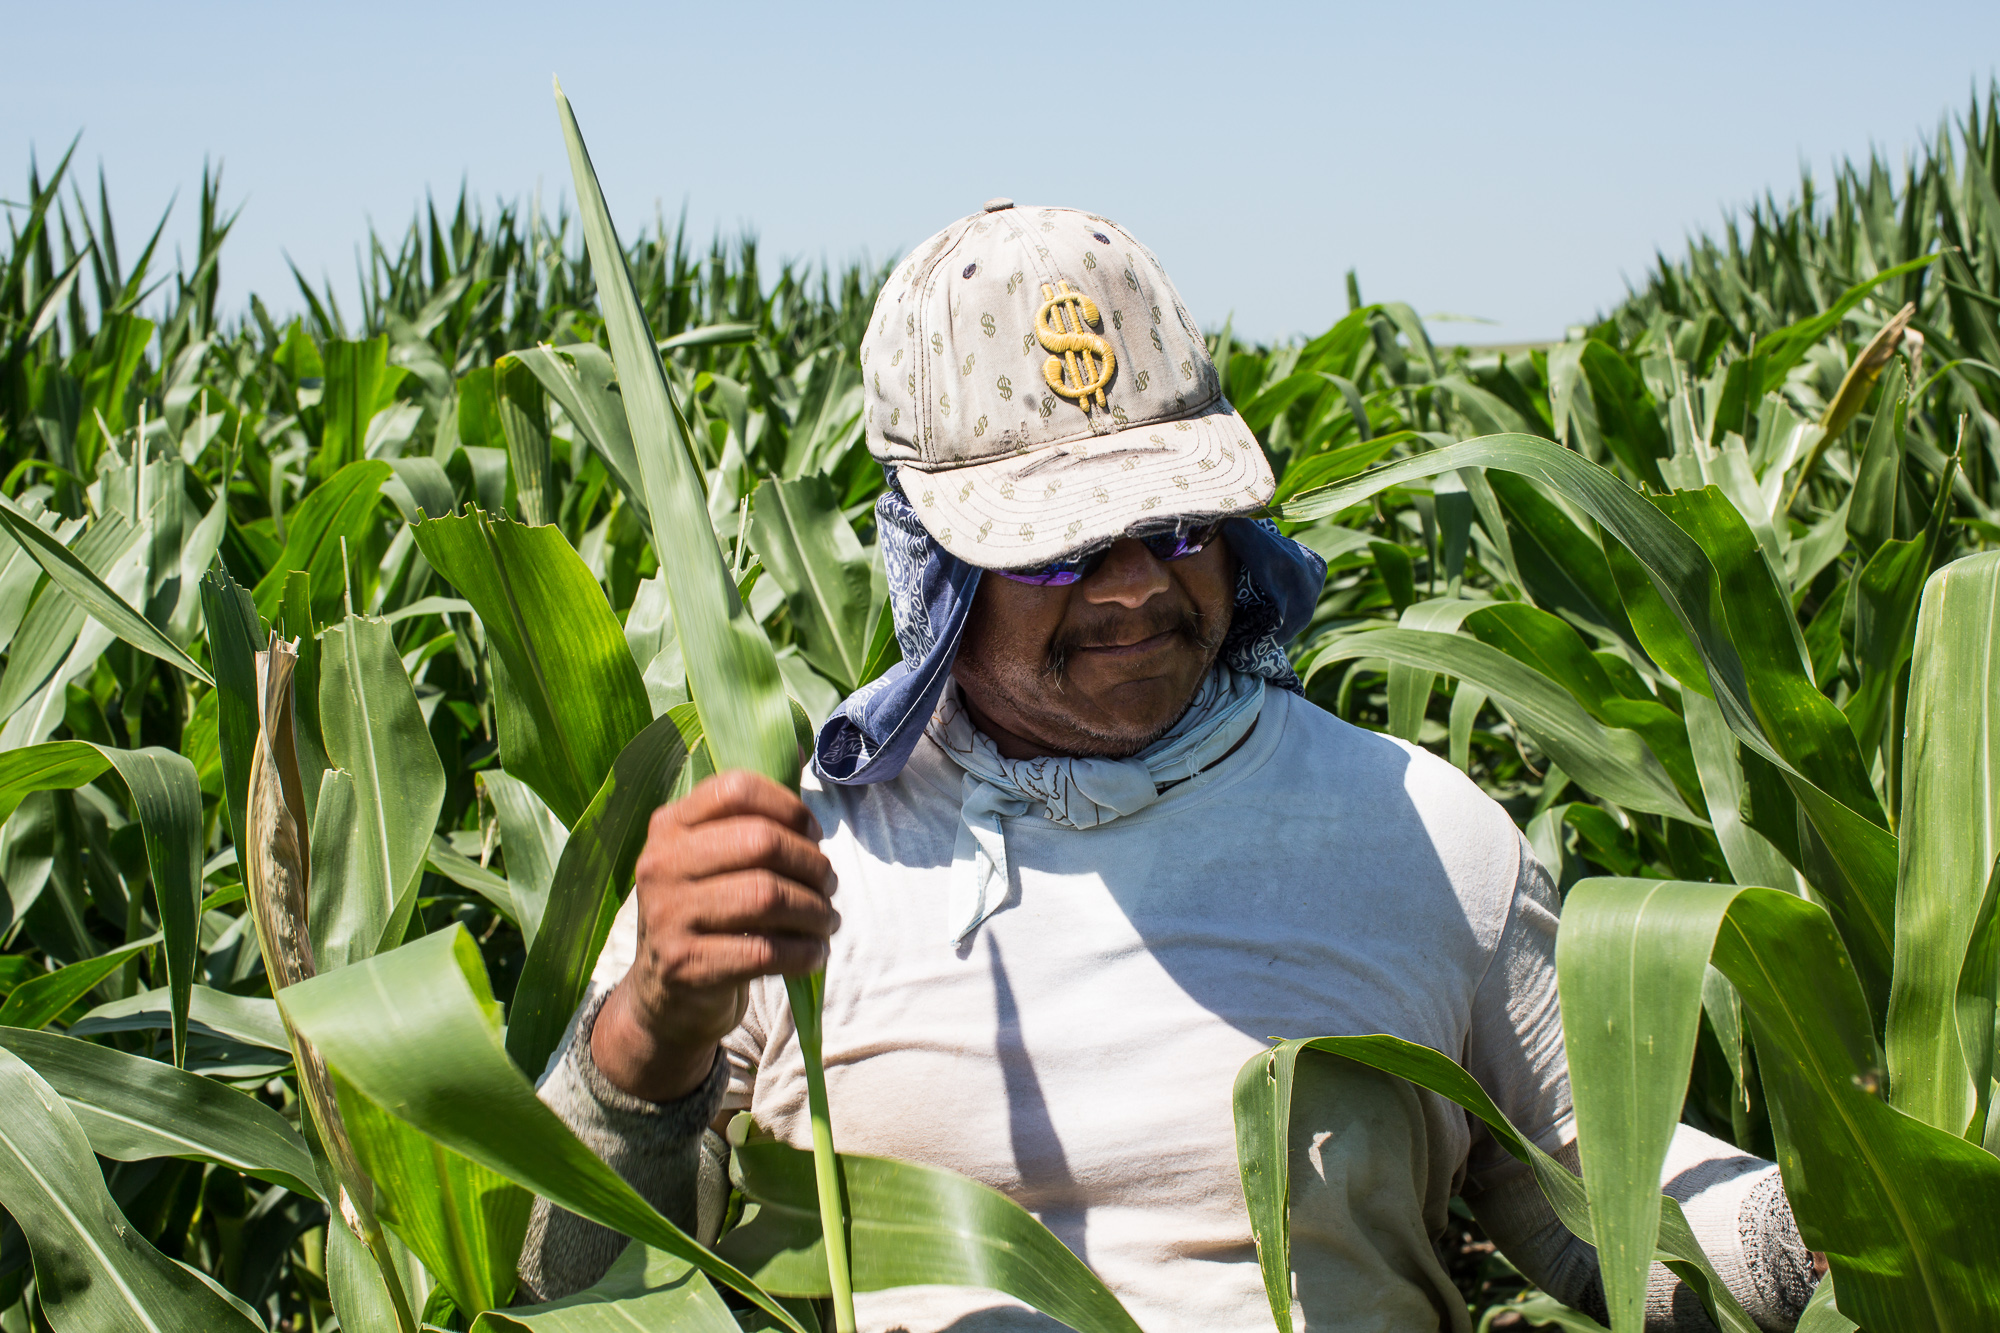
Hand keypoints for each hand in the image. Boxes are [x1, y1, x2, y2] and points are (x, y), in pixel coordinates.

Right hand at [592, 770, 838, 1101]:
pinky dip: (803, 952)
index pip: (736, 789)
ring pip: (767, 896)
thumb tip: (803, 752)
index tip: (813, 835)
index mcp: (669, 826)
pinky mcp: (685, 964)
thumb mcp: (711, 858)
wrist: (663, 992)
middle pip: (761, 841)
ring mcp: (668, 914)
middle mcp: (661, 863)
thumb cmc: (708, 912)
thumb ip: (751, 814)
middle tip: (828, 886)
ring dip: (815, 911)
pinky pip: (764, 951)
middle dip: (812, 864)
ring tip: (827, 921)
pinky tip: (814, 954)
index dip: (789, 807)